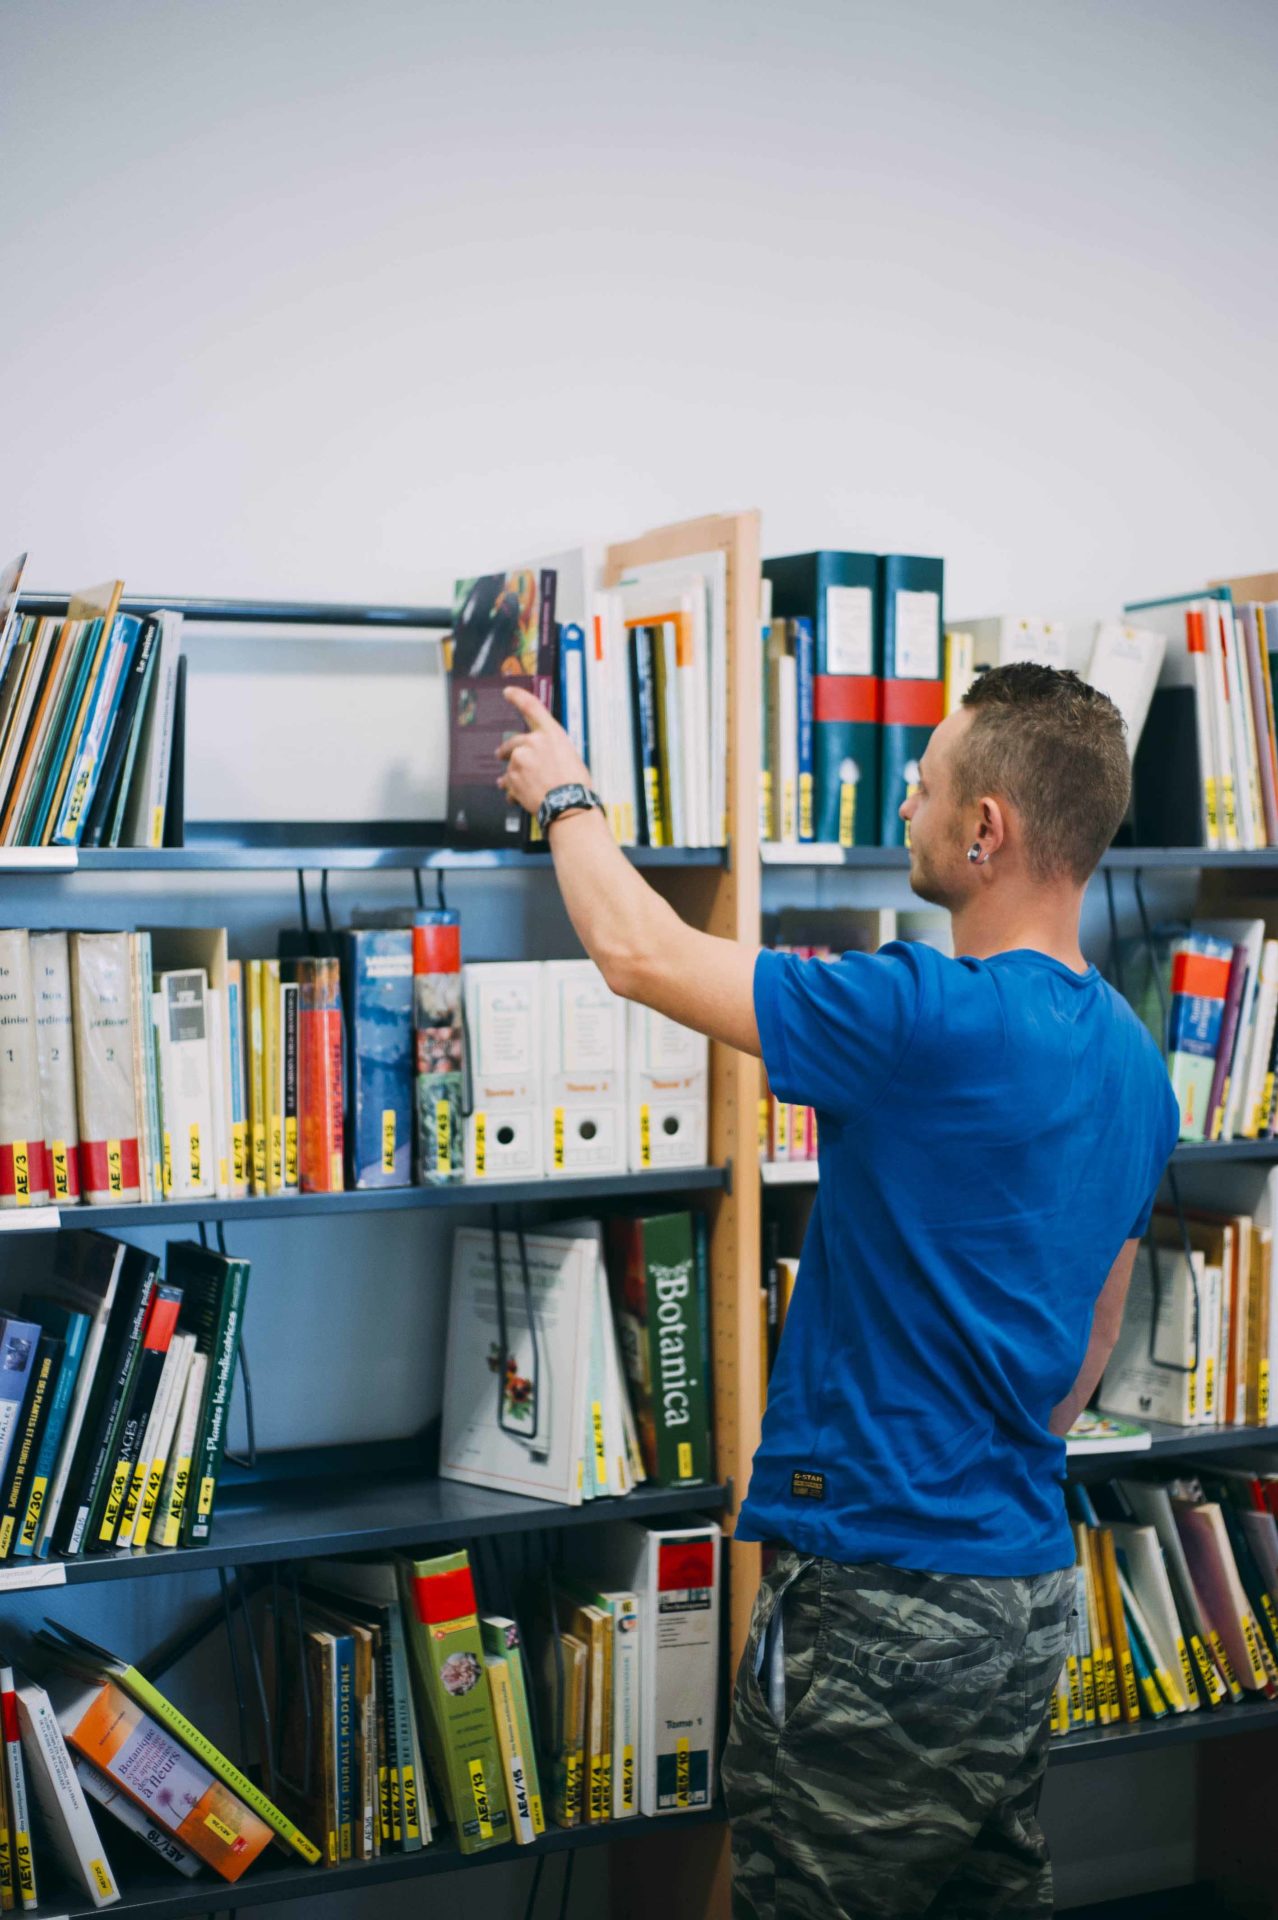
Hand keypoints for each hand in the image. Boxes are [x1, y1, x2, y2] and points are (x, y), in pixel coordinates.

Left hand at [496, 686, 591, 815]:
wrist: (568, 805)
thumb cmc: (575, 783)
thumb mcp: (569, 756)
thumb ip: (549, 750)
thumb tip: (535, 758)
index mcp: (550, 733)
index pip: (532, 707)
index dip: (518, 697)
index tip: (508, 692)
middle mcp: (532, 742)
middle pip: (512, 744)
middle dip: (505, 751)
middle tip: (500, 756)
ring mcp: (520, 760)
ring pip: (510, 767)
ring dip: (512, 776)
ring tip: (523, 789)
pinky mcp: (512, 778)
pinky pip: (508, 785)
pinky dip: (512, 792)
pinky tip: (521, 798)